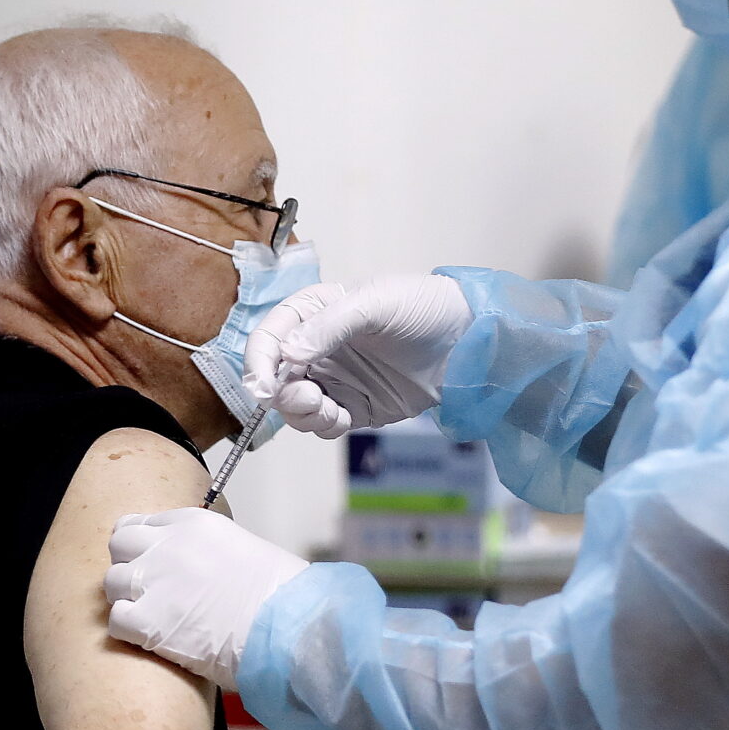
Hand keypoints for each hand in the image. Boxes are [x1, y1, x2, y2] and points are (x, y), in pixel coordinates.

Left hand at [104, 509, 309, 687]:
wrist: (284, 627)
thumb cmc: (278, 595)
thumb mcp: (242, 549)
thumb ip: (205, 551)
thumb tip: (193, 569)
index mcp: (192, 524)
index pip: (140, 523)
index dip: (139, 545)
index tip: (144, 559)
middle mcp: (166, 546)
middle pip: (119, 545)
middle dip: (128, 565)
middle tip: (145, 588)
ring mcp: (153, 581)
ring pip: (111, 582)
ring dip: (126, 598)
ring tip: (150, 616)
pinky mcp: (146, 621)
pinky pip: (115, 619)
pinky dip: (127, 629)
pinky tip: (150, 636)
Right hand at [242, 274, 471, 439]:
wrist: (469, 341)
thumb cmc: (423, 307)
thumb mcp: (374, 304)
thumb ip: (328, 327)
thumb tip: (287, 355)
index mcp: (314, 313)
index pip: (270, 336)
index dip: (259, 360)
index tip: (262, 384)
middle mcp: (317, 348)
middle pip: (275, 377)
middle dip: (280, 393)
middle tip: (304, 397)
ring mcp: (335, 379)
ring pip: (295, 406)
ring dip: (300, 413)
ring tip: (325, 408)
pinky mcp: (355, 407)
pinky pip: (324, 424)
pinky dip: (323, 425)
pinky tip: (340, 417)